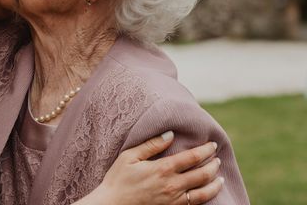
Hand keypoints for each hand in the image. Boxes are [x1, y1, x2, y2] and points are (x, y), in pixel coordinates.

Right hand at [83, 132, 222, 204]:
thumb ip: (151, 145)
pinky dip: (206, 198)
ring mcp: (173, 200)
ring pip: (203, 193)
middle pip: (202, 175)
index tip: (212, 144)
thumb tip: (170, 134)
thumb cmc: (118, 178)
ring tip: (220, 177)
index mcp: (162, 169)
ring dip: (214, 184)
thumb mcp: (129, 156)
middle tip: (217, 158)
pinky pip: (195, 204)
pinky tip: (208, 192)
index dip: (205, 150)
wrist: (112, 204)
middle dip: (213, 165)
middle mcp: (172, 185)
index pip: (191, 157)